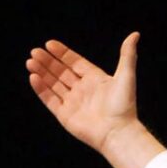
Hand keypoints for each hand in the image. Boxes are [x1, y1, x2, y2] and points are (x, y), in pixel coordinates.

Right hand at [26, 34, 163, 167]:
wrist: (118, 133)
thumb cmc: (123, 106)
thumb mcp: (126, 76)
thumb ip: (127, 55)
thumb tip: (135, 35)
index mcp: (96, 80)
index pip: (75, 63)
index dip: (63, 53)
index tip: (49, 44)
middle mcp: (83, 91)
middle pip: (62, 73)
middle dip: (48, 62)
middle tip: (35, 52)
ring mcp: (74, 104)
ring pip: (54, 85)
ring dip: (42, 73)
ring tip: (31, 61)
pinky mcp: (65, 116)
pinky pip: (50, 100)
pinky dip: (41, 89)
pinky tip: (33, 77)